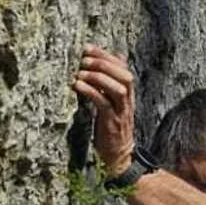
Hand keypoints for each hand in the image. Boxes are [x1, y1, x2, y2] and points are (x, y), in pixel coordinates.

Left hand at [71, 45, 135, 177]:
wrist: (119, 156)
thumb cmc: (111, 128)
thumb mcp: (112, 104)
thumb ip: (108, 86)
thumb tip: (101, 65)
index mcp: (127, 93)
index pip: (123, 67)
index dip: (106, 55)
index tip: (88, 47)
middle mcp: (128, 100)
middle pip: (124, 74)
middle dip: (104, 63)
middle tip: (83, 59)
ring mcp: (122, 111)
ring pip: (118, 87)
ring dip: (99, 77)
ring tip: (80, 72)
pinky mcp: (112, 122)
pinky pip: (104, 103)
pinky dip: (91, 92)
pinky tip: (77, 86)